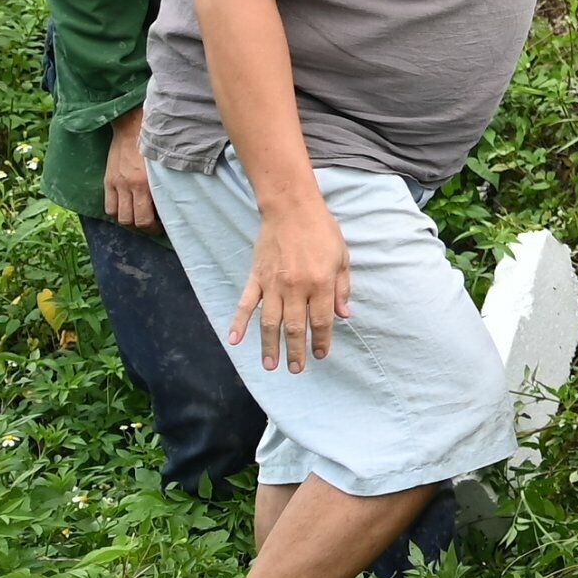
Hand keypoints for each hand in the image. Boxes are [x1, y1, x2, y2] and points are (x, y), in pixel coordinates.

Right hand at [101, 110, 158, 228]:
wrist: (132, 126)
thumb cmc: (154, 144)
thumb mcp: (163, 164)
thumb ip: (164, 183)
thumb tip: (171, 202)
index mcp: (145, 183)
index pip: (146, 219)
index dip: (154, 228)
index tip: (162, 226)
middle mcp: (129, 186)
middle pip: (132, 221)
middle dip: (144, 227)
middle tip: (153, 224)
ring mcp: (116, 184)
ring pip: (119, 217)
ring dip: (129, 221)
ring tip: (140, 217)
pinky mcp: (108, 180)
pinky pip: (109, 206)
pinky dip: (117, 212)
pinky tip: (127, 208)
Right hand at [233, 188, 351, 369]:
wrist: (291, 208)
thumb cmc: (322, 231)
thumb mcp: (342, 257)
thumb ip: (342, 288)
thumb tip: (344, 315)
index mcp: (321, 283)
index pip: (322, 321)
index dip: (321, 341)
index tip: (320, 355)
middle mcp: (297, 288)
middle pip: (296, 327)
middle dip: (297, 351)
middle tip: (296, 369)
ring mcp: (273, 284)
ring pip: (270, 323)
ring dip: (270, 346)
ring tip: (271, 365)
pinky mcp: (255, 278)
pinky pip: (245, 304)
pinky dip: (238, 322)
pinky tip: (234, 340)